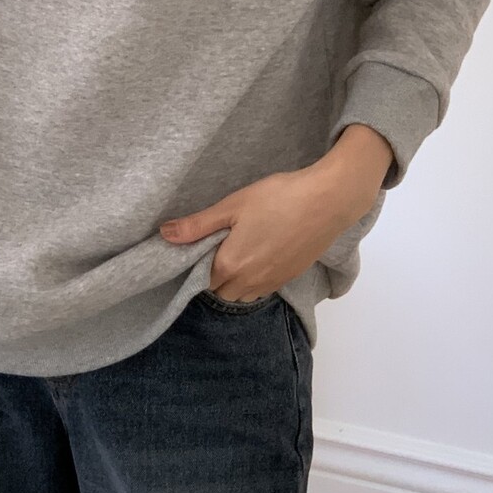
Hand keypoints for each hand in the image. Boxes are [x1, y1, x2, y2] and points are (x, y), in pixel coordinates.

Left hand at [158, 162, 373, 301]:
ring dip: (237, 282)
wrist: (328, 201)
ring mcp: (272, 282)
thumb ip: (197, 225)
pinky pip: (264, 290)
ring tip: (242, 251)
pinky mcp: (290, 278)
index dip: (200, 265)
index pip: (203, 280)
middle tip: (222, 247)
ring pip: (243, 295)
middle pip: (222, 291)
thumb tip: (164, 235)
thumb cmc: (278, 198)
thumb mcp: (232, 206)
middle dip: (217, 276)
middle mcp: (250, 282)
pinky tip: (262, 254)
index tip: (204, 246)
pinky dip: (256, 280)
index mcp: (230, 265)